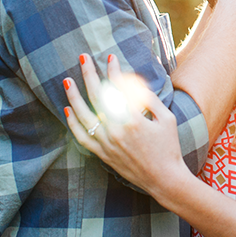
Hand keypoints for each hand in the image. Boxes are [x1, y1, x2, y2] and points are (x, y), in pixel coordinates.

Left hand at [63, 55, 188, 193]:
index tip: (109, 57)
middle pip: (96, 97)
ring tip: (66, 81)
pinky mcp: (103, 154)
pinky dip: (73, 123)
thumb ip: (149, 99)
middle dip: (88, 74)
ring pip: (84, 116)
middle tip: (82, 58)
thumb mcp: (167, 118)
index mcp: (133, 120)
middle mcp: (116, 131)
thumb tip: (132, 84)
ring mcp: (107, 144)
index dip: (112, 70)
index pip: (117, 88)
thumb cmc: (169, 147)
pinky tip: (68, 110)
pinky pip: (82, 137)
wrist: (164, 179)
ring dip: (74, 96)